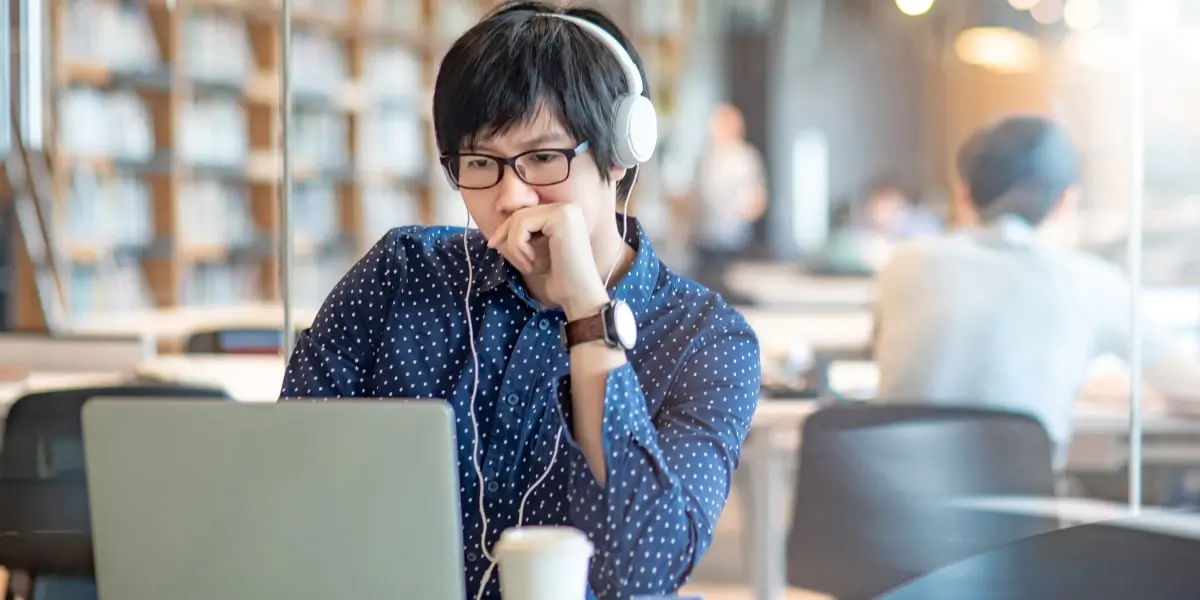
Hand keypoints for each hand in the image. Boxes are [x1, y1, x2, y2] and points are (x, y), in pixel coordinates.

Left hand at [487, 204, 608, 316]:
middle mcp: (568, 207)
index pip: (526, 213)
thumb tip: (500, 209)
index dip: (506, 229)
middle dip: (507, 237)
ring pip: (519, 219)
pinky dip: (519, 247)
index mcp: (565, 214)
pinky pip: (522, 224)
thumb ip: (527, 231)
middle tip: (513, 260)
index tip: (493, 245)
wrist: (578, 295)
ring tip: (529, 266)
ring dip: (515, 246)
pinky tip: (533, 263)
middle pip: (520, 213)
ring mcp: (565, 210)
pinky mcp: (560, 217)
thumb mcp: (537, 250)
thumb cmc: (559, 279)